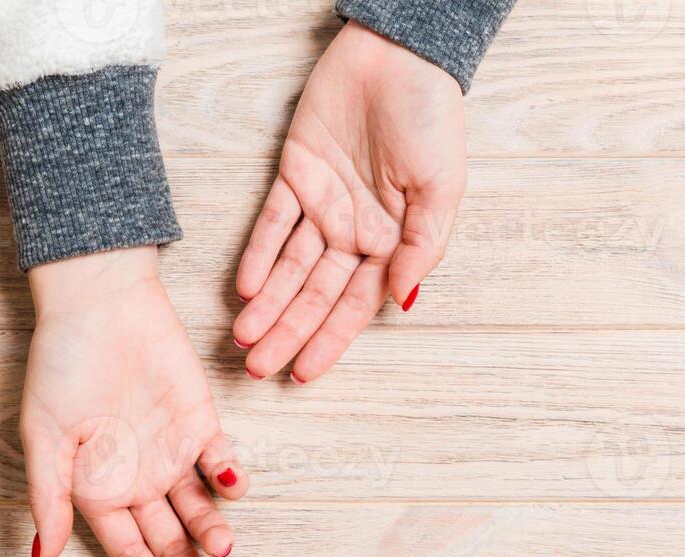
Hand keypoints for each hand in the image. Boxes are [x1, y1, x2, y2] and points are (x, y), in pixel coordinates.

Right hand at [23, 246, 248, 556]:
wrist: (99, 302)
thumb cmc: (61, 364)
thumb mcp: (44, 435)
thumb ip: (50, 498)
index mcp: (99, 491)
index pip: (131, 555)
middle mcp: (139, 481)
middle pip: (171, 542)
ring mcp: (173, 453)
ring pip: (201, 509)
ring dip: (213, 530)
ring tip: (223, 548)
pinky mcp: (201, 422)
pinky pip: (221, 460)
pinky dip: (231, 476)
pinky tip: (234, 488)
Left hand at [234, 20, 466, 381]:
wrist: (399, 54)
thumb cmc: (432, 118)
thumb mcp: (443, 187)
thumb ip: (421, 246)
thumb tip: (401, 300)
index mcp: (393, 241)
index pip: (355, 305)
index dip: (329, 340)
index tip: (304, 374)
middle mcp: (355, 231)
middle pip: (315, 295)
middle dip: (287, 333)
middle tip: (257, 368)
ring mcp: (323, 204)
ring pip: (289, 268)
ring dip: (266, 304)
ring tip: (242, 338)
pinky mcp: (296, 173)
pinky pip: (272, 222)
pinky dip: (258, 254)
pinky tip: (244, 286)